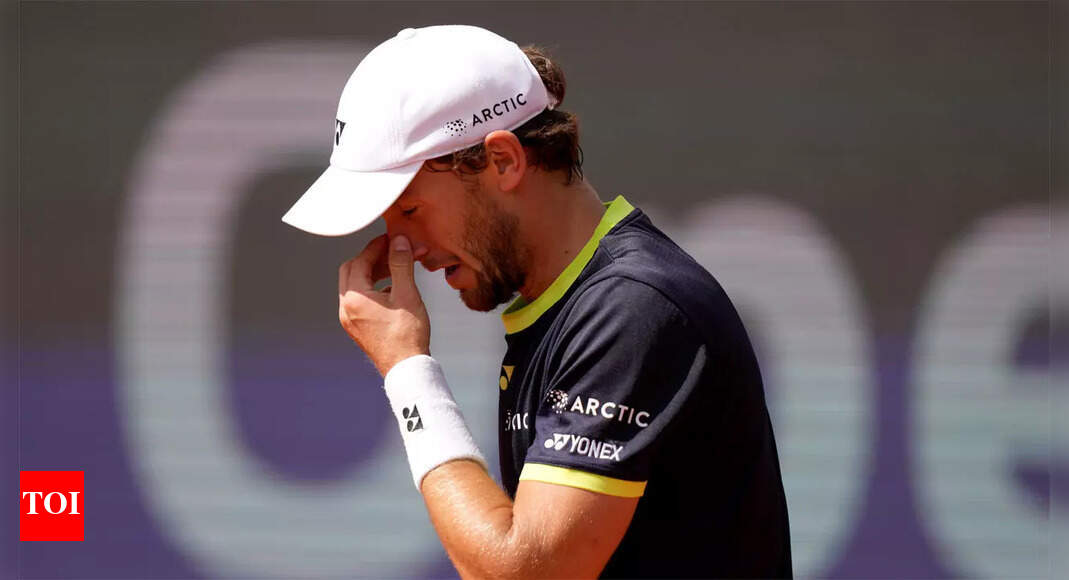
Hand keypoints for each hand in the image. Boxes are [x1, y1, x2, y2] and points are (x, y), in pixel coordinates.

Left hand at [338, 234, 430, 375]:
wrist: (406, 368)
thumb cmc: (408, 335)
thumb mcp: (407, 294)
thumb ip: (401, 264)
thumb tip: (398, 241)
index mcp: (354, 298)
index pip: (360, 260)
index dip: (377, 246)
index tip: (392, 239)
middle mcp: (345, 308)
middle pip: (351, 270)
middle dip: (371, 258)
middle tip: (392, 252)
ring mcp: (349, 319)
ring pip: (354, 285)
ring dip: (372, 273)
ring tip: (396, 269)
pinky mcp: (356, 327)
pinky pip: (358, 300)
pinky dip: (372, 288)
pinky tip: (393, 290)